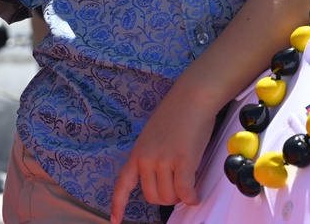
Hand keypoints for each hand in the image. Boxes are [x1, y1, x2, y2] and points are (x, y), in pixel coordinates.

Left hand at [110, 93, 217, 223]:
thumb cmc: (177, 115)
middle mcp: (146, 159)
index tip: (114, 221)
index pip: (122, 184)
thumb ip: (153, 158)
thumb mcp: (153, 138)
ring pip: (168, 196)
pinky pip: (184, 191)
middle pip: (152, 197)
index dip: (118, 205)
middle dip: (167, 198)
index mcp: (137, 154)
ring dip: (180, 197)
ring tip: (189, 185)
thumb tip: (161, 180)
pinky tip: (196, 195)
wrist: (191, 98)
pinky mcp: (182, 160)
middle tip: (179, 188)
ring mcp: (163, 160)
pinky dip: (191, 197)